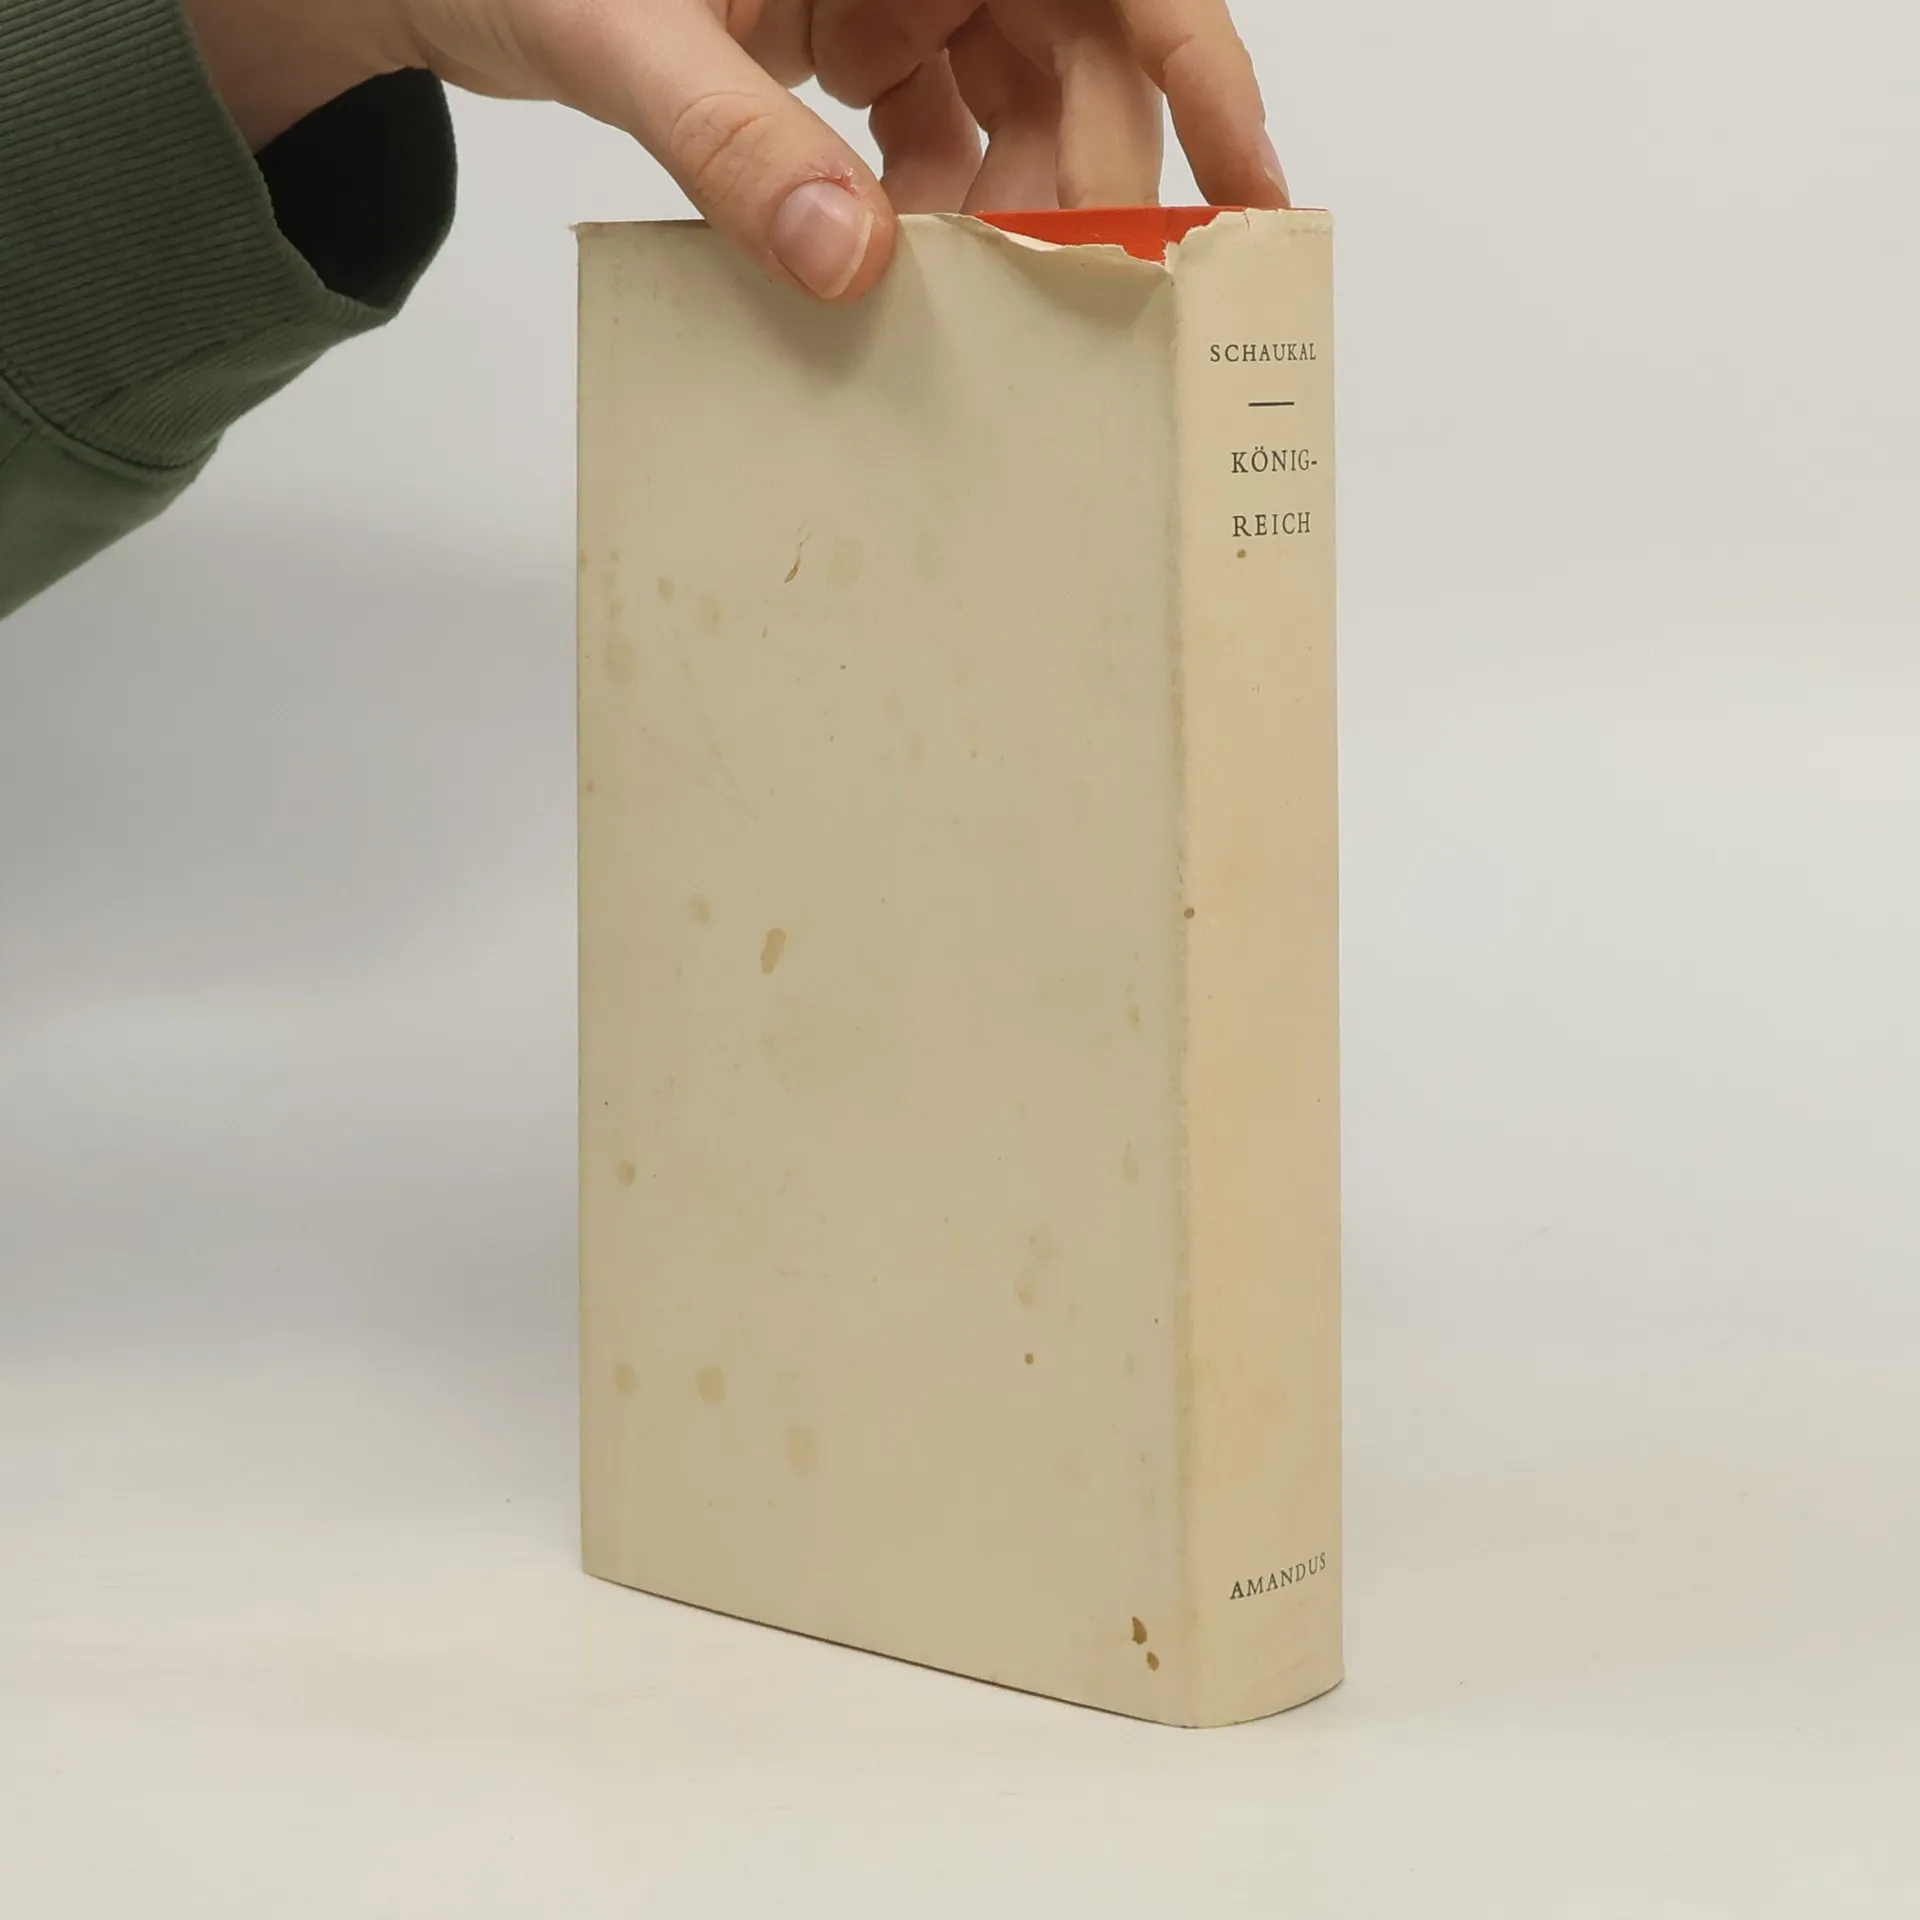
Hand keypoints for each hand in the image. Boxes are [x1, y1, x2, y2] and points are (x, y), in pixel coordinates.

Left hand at [183, 0, 1287, 301]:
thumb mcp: (621, 29)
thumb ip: (729, 140)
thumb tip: (849, 262)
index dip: (1203, 68)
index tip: (1253, 189)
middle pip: (1075, 53)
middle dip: (1082, 182)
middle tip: (1069, 307)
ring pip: (1015, 105)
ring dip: (1008, 213)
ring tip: (975, 307)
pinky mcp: (853, 39)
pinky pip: (939, 131)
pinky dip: (937, 208)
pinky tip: (907, 271)